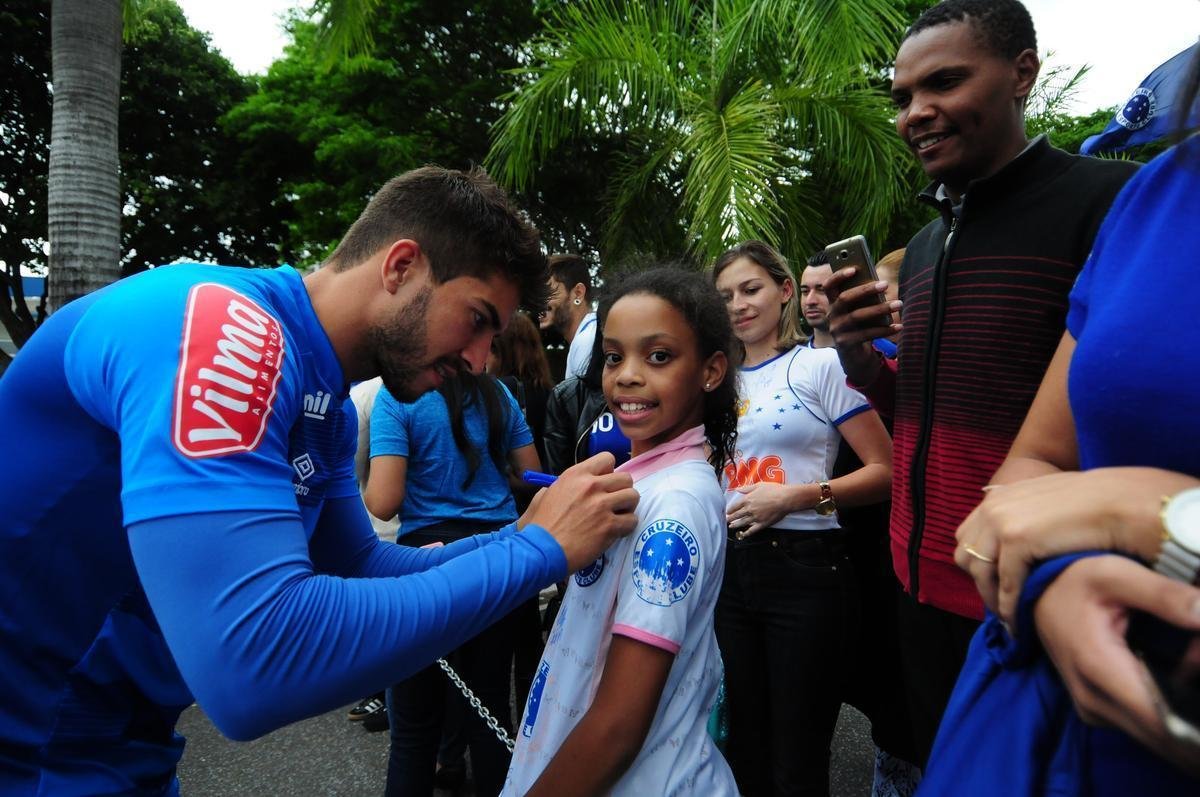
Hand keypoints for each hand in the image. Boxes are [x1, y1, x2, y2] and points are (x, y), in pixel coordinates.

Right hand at [520, 452, 638, 571]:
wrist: (542, 550)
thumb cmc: (541, 525)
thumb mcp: (547, 494)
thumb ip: (565, 486)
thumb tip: (575, 486)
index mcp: (576, 474)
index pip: (607, 458)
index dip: (609, 472)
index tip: (604, 484)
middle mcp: (591, 486)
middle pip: (625, 478)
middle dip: (622, 490)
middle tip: (614, 502)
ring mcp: (602, 505)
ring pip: (633, 496)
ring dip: (627, 507)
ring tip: (618, 516)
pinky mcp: (609, 526)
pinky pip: (632, 520)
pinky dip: (627, 526)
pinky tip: (617, 531)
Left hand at [727, 482, 810, 538]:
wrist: (785, 499)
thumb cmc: (774, 490)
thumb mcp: (759, 485)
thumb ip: (747, 488)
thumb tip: (737, 489)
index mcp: (748, 499)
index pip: (735, 506)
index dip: (730, 510)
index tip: (727, 512)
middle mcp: (749, 509)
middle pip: (736, 515)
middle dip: (730, 518)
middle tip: (726, 520)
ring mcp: (755, 517)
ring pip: (742, 523)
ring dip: (735, 525)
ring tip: (731, 526)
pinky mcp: (762, 524)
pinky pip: (752, 530)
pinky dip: (746, 533)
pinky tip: (743, 534)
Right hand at [825, 266, 901, 384]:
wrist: (854, 356)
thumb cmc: (860, 327)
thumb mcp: (859, 311)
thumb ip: (863, 300)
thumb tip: (880, 286)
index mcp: (833, 304)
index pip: (829, 286)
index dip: (839, 276)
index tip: (855, 269)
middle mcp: (832, 316)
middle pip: (845, 298)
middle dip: (866, 290)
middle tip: (886, 284)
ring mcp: (837, 330)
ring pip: (857, 316)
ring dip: (880, 309)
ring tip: (899, 304)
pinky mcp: (845, 344)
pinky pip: (866, 334)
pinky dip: (884, 330)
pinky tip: (898, 326)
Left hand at [955, 467, 1196, 628]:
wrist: (1120, 502)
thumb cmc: (1096, 506)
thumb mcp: (1049, 503)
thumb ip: (1027, 516)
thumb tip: (1019, 541)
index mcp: (999, 497)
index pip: (968, 536)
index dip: (979, 563)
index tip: (994, 584)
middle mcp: (993, 506)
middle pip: (965, 555)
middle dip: (980, 583)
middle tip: (1000, 605)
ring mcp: (1001, 521)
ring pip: (980, 573)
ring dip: (993, 600)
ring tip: (1009, 620)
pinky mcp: (1017, 540)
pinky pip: (1005, 584)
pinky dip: (1010, 607)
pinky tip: (1020, 622)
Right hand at [1034, 555, 1199, 776]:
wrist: (1038, 595)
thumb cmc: (1076, 582)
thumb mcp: (1116, 574)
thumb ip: (1164, 595)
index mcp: (1098, 667)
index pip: (1161, 722)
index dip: (1195, 722)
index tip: (1199, 666)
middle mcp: (1093, 700)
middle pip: (1165, 737)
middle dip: (1192, 712)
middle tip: (1195, 656)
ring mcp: (1093, 711)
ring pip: (1157, 735)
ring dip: (1183, 711)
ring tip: (1188, 659)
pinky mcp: (1097, 713)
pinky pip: (1143, 727)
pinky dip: (1168, 709)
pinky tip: (1175, 672)